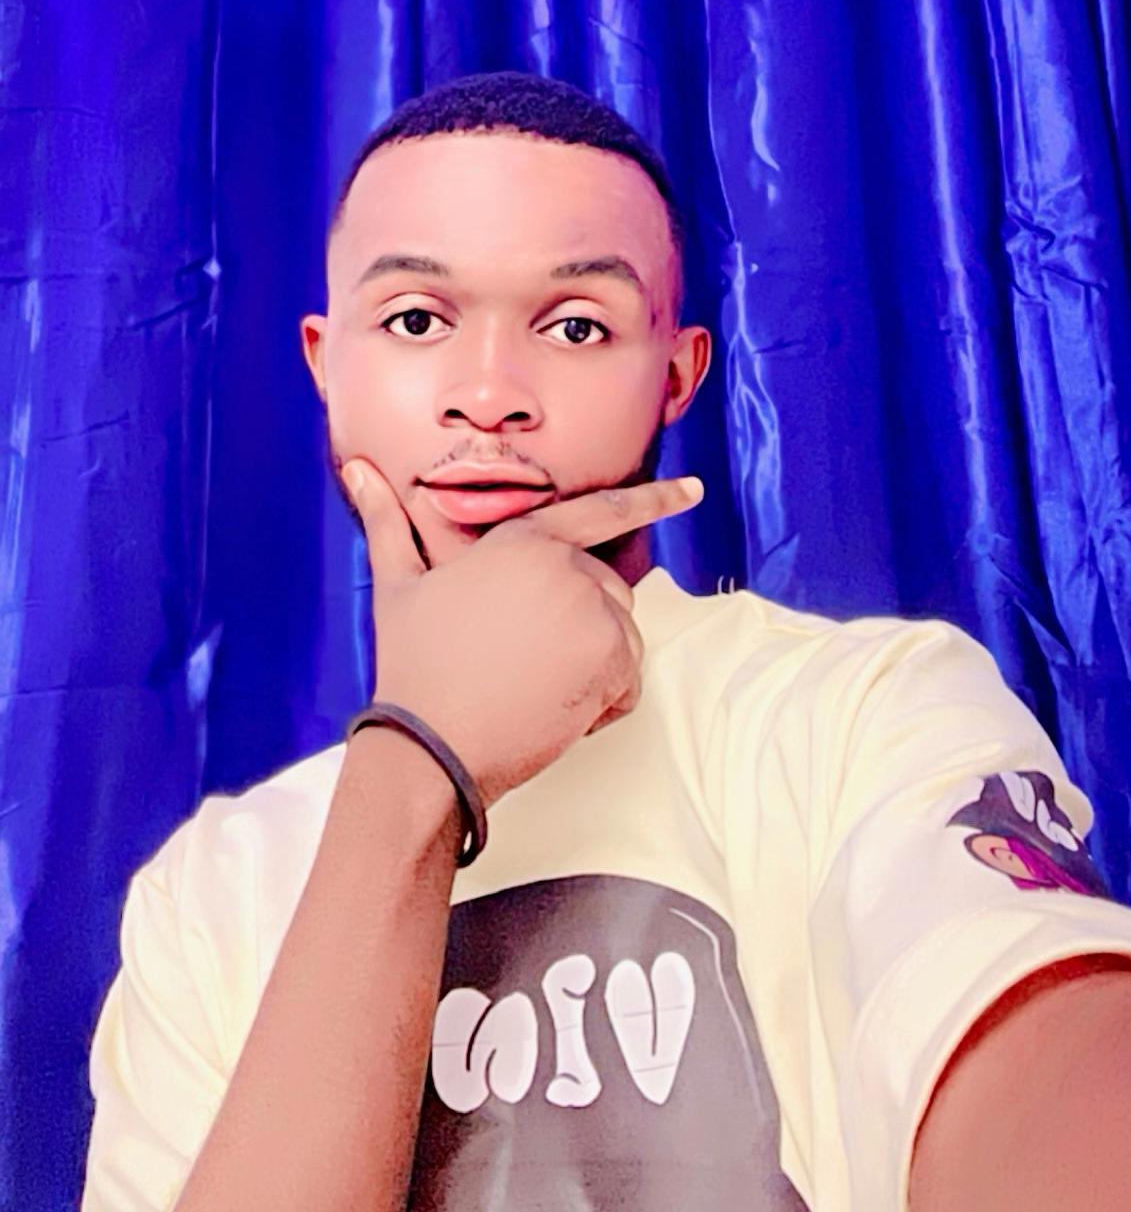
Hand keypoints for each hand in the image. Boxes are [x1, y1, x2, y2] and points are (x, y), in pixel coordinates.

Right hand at [343, 461, 704, 807]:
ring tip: (529, 686)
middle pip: (609, 591)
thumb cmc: (414, 665)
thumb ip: (388, 520)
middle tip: (522, 664)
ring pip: (622, 636)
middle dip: (581, 629)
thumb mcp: (398, 584)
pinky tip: (553, 711)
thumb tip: (357, 467)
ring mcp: (592, 608)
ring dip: (591, 668)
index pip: (601, 511)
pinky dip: (602, 704)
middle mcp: (566, 564)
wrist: (429, 743)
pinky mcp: (610, 656)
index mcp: (524, 538)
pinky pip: (630, 680)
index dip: (653, 499)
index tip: (693, 489)